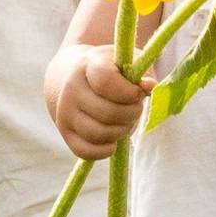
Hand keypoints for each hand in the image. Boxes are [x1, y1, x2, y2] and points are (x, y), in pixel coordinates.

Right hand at [48, 42, 147, 161]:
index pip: (106, 82)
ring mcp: (65, 112)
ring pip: (98, 134)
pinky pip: (87, 152)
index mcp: (89, 65)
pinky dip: (106, 149)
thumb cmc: (114, 73)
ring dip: (121, 131)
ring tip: (125, 121)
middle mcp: (72, 88)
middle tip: (135, 108)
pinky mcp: (66, 133)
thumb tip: (149, 87)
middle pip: (107, 113)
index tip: (137, 93)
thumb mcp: (129, 64)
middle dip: (131, 114)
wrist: (81, 82)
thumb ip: (142, 73)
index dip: (129, 92)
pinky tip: (113, 138)